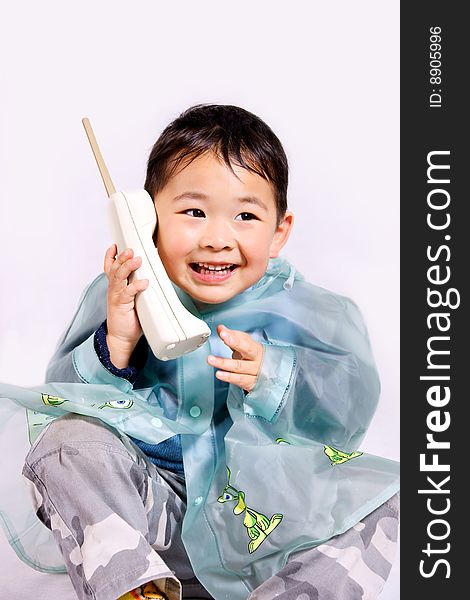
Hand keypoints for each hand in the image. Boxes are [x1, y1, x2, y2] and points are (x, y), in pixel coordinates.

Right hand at [104, 244, 148, 366]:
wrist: (121, 337)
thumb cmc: (127, 319)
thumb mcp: (131, 299)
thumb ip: (135, 287)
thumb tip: (148, 276)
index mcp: (115, 287)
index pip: (110, 268)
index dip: (111, 256)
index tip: (115, 246)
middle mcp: (114, 290)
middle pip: (114, 269)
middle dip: (121, 258)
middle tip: (129, 250)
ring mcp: (116, 297)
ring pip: (119, 278)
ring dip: (127, 267)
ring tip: (136, 260)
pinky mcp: (120, 306)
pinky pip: (127, 293)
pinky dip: (135, 286)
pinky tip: (143, 282)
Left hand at [207, 325, 263, 392]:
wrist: (266, 372)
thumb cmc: (253, 356)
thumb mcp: (245, 344)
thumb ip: (232, 336)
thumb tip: (221, 329)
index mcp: (256, 350)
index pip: (246, 344)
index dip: (235, 339)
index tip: (224, 334)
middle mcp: (256, 362)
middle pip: (244, 356)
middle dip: (231, 350)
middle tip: (217, 348)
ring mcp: (254, 373)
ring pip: (239, 368)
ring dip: (224, 364)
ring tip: (211, 360)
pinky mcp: (250, 383)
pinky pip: (238, 380)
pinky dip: (228, 377)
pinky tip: (219, 374)